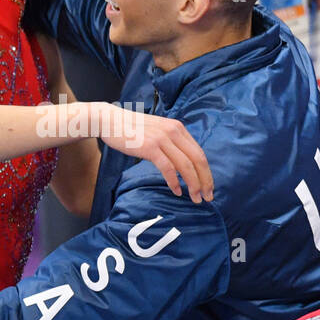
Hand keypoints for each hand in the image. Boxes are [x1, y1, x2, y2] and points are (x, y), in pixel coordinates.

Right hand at [92, 102, 214, 202]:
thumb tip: (182, 161)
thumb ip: (170, 142)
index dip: (207, 172)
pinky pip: (168, 168)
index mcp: (178, 128)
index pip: (199, 153)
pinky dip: (174, 182)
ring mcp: (162, 139)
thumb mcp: (157, 131)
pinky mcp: (150, 147)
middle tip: (208, 197)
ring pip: (186, 165)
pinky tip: (177, 191)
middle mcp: (173, 131)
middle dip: (205, 181)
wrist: (110, 120)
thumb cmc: (132, 129)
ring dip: (193, 184)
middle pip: (198, 160)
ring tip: (195, 198)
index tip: (208, 187)